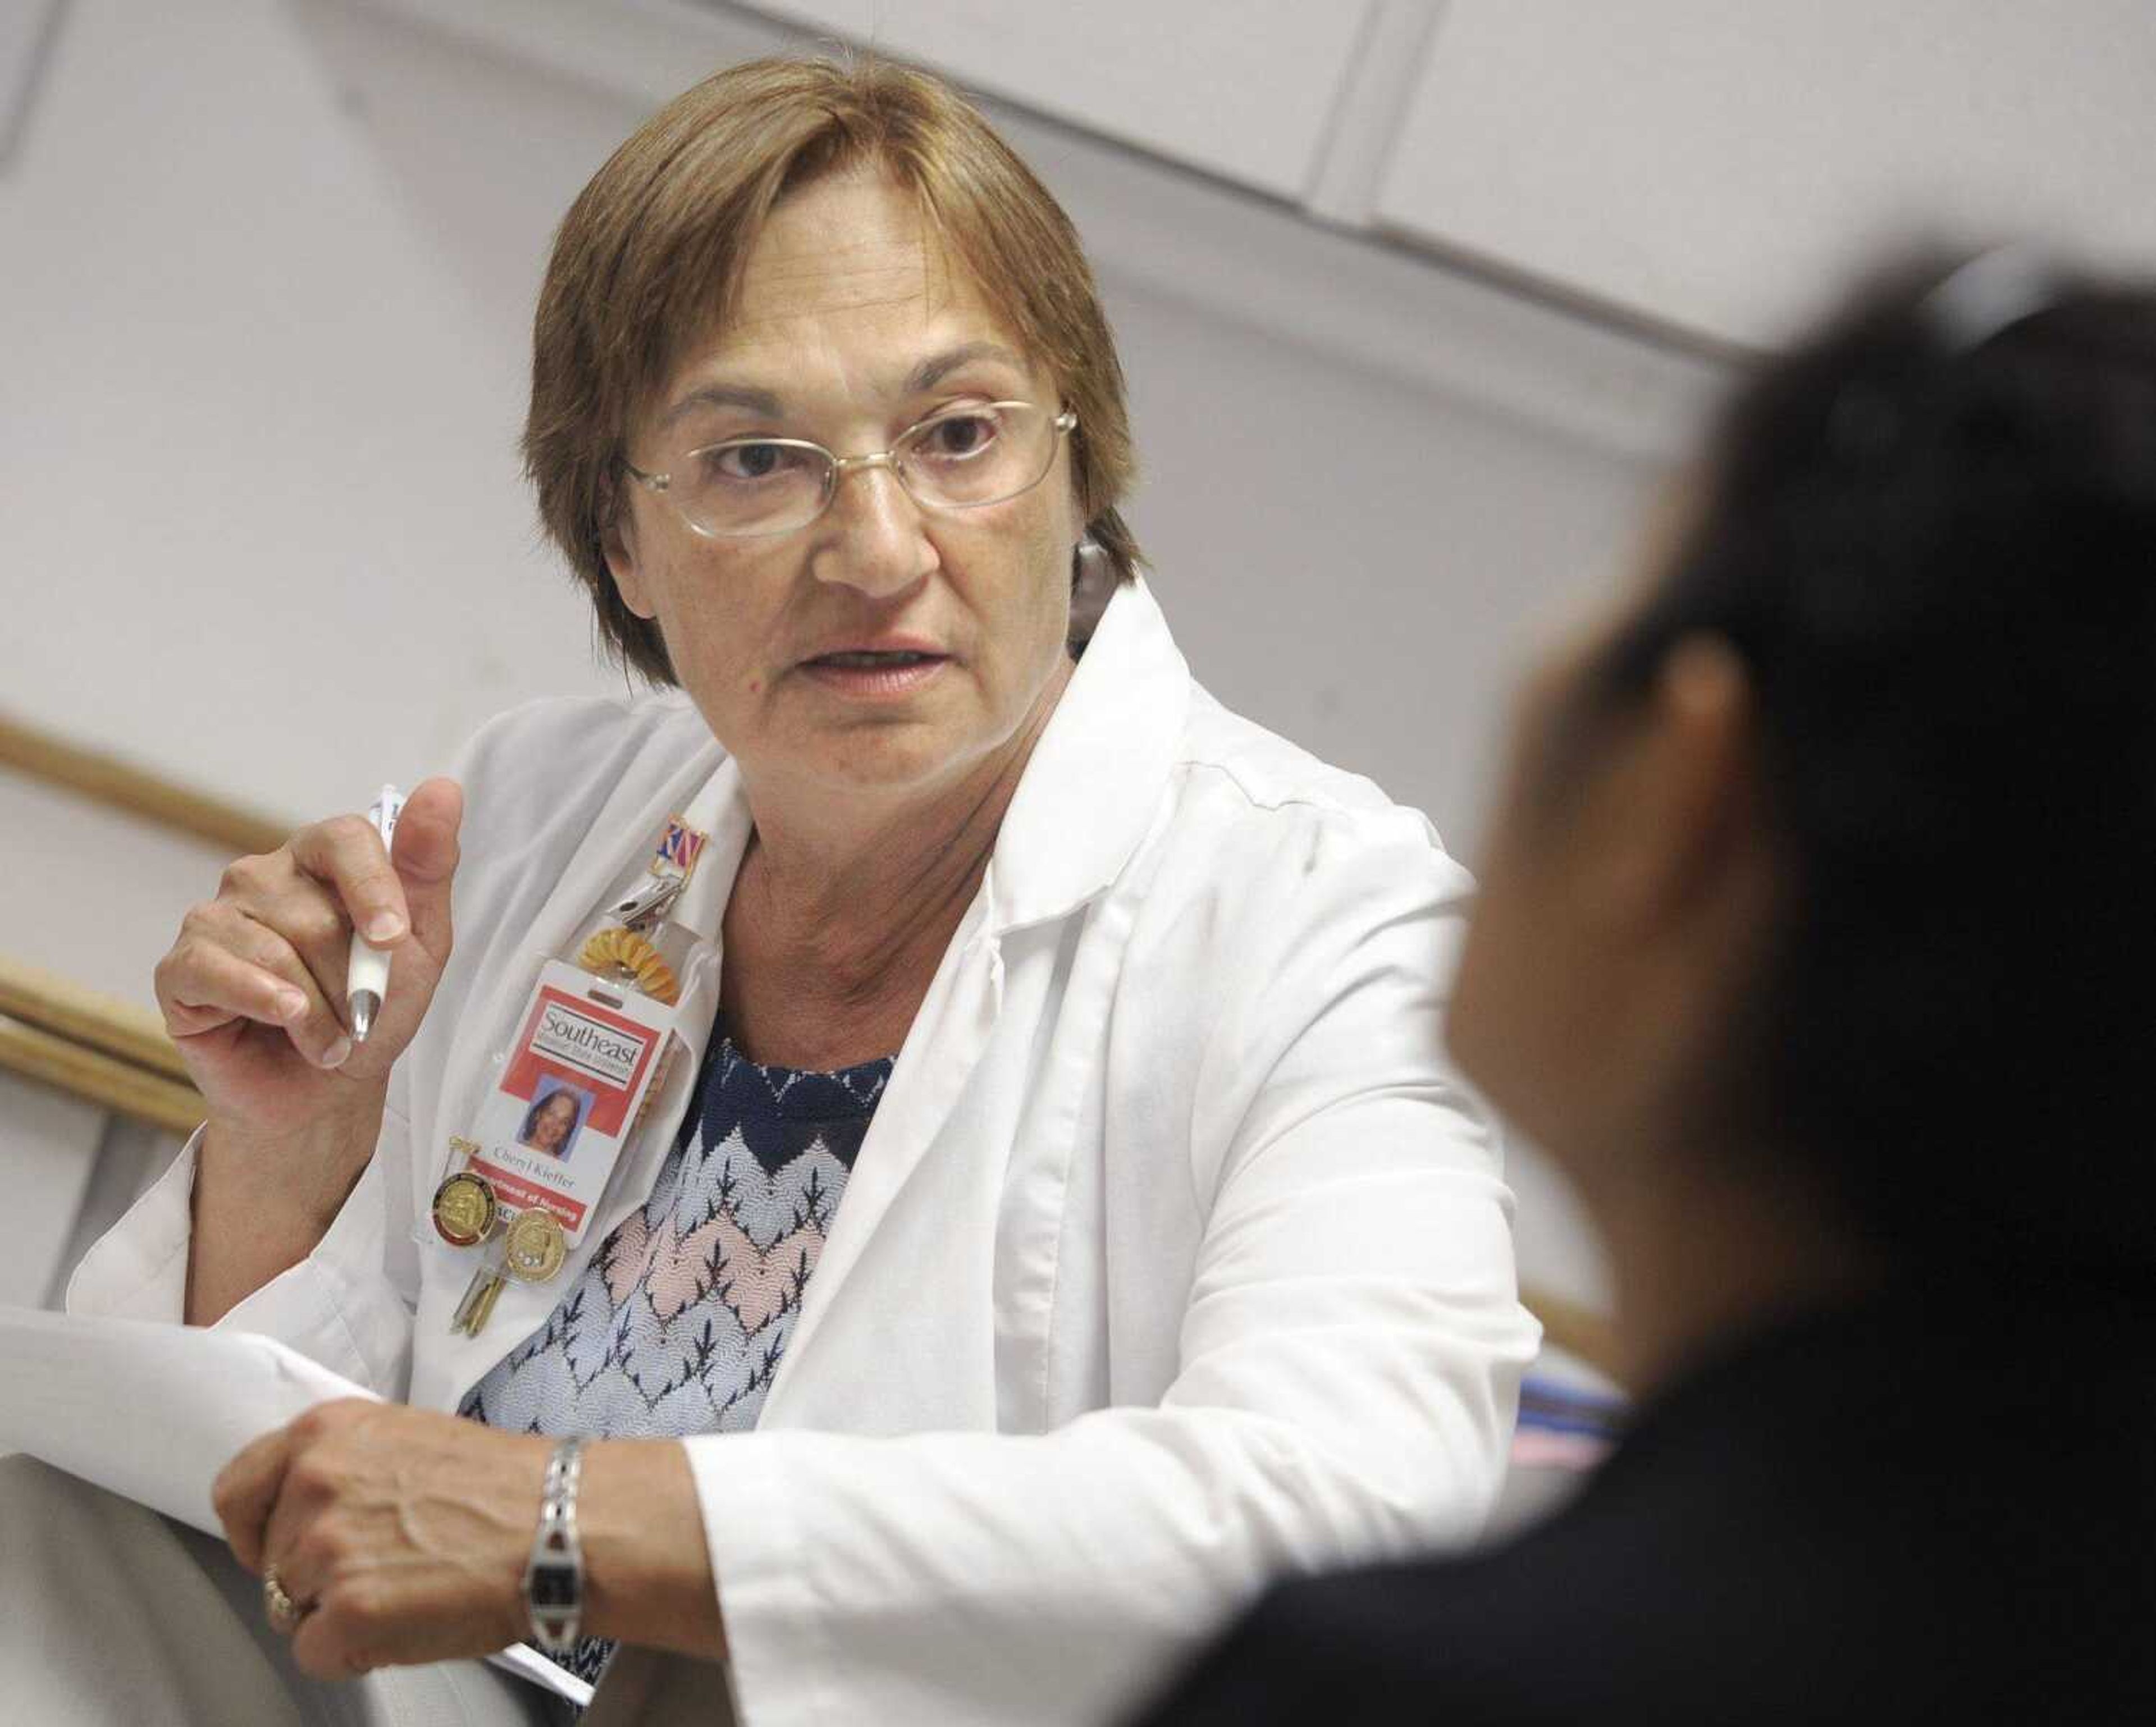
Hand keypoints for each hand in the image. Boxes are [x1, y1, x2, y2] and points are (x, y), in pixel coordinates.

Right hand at [155, 778, 462, 1141]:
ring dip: (317, 1010)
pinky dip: (264, 1004)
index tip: (393, 940)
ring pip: (273, 949)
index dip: (373, 887)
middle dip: (352, 980)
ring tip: (328, 1037)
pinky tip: (285, 1023)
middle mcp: (262, 877)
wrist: (325, 1091)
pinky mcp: (181, 967)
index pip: (344, 838)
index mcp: (321, 859)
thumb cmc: (373, 1012)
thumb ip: (427, 865)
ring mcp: (216, 918)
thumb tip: (442, 788)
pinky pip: (218, 970)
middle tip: (360, 1015)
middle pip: (315, 912)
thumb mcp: (419, 944)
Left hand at [213, 1403, 725, 1676]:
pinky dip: (354, 1651)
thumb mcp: (407, 1437)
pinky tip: (406, 1623)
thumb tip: (308, 1510)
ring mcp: (324, 1549)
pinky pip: (315, 1652)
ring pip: (290, 1609)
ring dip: (337, 1612)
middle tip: (380, 1571)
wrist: (561, 1523)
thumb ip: (345, 1463)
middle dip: (312, 1575)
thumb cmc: (502, 1485)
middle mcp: (312, 1482)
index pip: (236, 1490)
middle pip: (269, 1559)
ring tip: (407, 1591)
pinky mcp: (346, 1611)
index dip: (255, 1529)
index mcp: (324, 1432)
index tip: (279, 1546)